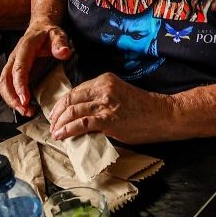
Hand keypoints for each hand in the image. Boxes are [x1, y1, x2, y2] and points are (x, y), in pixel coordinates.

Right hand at [0, 21, 72, 116]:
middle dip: (12, 98)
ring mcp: (12, 65)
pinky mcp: (13, 72)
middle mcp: (14, 58)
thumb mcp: (58, 35)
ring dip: (11, 100)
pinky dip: (13, 98)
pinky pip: (8, 87)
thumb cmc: (48, 34)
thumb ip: (60, 44)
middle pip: (5, 81)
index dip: (20, 86)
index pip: (18, 70)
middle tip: (25, 110)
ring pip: (4, 86)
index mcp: (24, 49)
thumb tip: (63, 53)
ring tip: (25, 111)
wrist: (40, 29)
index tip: (25, 100)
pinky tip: (24, 106)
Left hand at [48, 72, 178, 143]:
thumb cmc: (144, 108)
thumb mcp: (119, 94)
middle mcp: (102, 89)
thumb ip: (100, 98)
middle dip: (57, 113)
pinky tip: (62, 135)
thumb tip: (82, 112)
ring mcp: (104, 104)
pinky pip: (80, 124)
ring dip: (59, 124)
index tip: (56, 112)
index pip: (75, 91)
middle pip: (70, 99)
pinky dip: (67, 130)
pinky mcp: (107, 120)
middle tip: (51, 123)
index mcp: (104, 80)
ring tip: (54, 132)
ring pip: (72, 112)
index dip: (62, 103)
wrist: (164, 115)